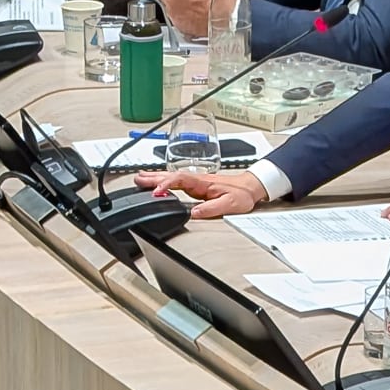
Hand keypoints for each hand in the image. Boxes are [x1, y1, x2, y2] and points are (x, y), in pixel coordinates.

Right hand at [130, 168, 266, 218]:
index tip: (157, 192)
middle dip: (154, 177)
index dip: (166, 184)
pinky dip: (164, 180)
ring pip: (172, 177)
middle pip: (171, 176)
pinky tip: (157, 183)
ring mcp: (195, 182)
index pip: (180, 180)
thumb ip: (212, 208)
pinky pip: (176, 181)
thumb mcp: (230, 203)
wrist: (251, 187)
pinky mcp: (196, 185)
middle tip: (138, 179)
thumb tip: (194, 213)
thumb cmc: (242, 193)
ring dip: (155, 177)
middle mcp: (197, 180)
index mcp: (203, 182)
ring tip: (140, 178)